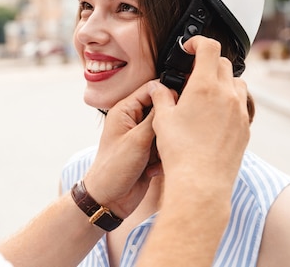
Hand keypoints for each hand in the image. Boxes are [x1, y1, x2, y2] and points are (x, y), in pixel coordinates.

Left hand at [84, 81, 160, 218]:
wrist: (109, 199)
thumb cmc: (114, 168)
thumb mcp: (138, 139)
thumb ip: (155, 117)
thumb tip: (169, 94)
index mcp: (125, 110)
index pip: (151, 89)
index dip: (167, 94)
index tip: (180, 105)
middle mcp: (134, 120)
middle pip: (161, 111)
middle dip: (167, 126)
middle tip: (166, 139)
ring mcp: (142, 137)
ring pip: (166, 131)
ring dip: (165, 145)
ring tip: (155, 158)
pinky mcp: (149, 153)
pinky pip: (166, 148)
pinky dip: (163, 158)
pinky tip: (152, 170)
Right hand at [150, 35, 249, 191]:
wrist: (201, 182)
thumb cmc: (181, 151)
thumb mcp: (162, 119)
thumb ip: (161, 97)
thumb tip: (159, 87)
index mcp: (205, 86)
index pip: (209, 48)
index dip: (198, 41)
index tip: (189, 47)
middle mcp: (227, 95)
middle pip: (224, 64)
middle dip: (208, 62)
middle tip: (193, 72)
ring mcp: (240, 111)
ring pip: (237, 83)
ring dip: (223, 81)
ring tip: (206, 93)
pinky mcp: (245, 128)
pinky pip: (241, 105)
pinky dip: (230, 101)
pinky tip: (214, 115)